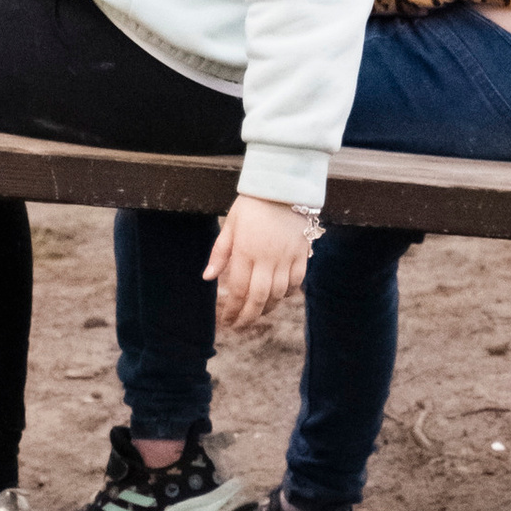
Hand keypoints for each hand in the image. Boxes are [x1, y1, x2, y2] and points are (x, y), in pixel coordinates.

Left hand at [205, 194, 313, 330]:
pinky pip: (297, 282)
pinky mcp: (302, 253)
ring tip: (257, 313)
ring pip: (278, 293)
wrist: (284, 184)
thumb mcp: (231, 223)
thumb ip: (220, 252)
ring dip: (267, 308)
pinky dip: (288, 293)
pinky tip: (279, 296)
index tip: (226, 321)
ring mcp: (287, 257)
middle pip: (258, 298)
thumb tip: (207, 277)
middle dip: (248, 316)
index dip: (232, 309)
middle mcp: (267, 258)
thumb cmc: (253, 203)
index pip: (238, 289)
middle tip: (240, 326)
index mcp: (246, 250)